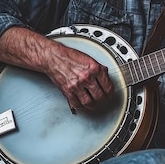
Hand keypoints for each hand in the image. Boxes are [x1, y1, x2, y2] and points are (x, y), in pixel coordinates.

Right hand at [0, 27, 115, 111]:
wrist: (54, 57)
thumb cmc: (70, 57)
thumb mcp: (90, 59)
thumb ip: (99, 68)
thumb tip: (106, 76)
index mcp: (95, 69)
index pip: (108, 87)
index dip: (110, 93)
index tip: (110, 94)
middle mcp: (87, 77)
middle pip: (100, 97)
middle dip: (104, 101)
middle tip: (104, 101)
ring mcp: (77, 85)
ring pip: (89, 103)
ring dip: (94, 106)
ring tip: (95, 105)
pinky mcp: (68, 91)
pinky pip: (77, 104)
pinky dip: (81, 106)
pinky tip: (83, 104)